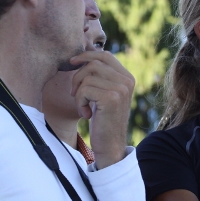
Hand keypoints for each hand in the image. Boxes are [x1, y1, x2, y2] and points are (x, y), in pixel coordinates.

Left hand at [70, 51, 134, 168]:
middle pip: (93, 64)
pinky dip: (79, 102)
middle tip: (75, 94)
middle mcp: (127, 81)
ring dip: (78, 93)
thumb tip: (83, 55)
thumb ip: (100, 76)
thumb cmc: (103, 120)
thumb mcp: (104, 94)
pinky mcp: (111, 98)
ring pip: (87, 77)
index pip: (105, 55)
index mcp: (127, 77)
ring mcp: (121, 89)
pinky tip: (86, 114)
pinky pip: (84, 89)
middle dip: (78, 77)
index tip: (72, 62)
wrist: (110, 145)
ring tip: (84, 107)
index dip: (86, 55)